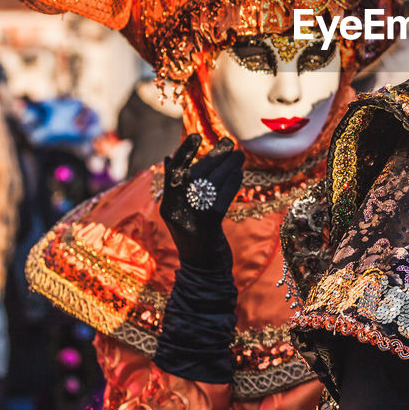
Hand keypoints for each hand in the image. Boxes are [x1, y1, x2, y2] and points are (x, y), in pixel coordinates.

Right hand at [160, 135, 245, 270]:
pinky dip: (232, 183)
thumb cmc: (198, 237)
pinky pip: (221, 198)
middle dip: (213, 156)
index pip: (174, 173)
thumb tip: (170, 158)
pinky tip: (240, 174)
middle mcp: (175, 211)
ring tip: (239, 155)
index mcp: (168, 206)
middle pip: (195, 175)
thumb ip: (179, 190)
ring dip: (227, 166)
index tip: (196, 136)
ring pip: (210, 184)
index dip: (184, 153)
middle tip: (229, 142)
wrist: (204, 272)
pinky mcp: (208, 226)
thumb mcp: (184, 213)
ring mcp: (191, 219)